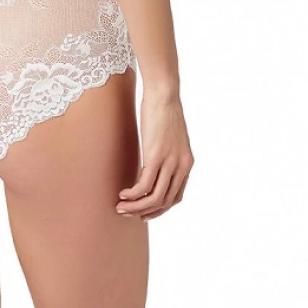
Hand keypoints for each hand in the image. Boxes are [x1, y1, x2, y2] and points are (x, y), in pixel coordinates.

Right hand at [116, 88, 193, 220]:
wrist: (164, 94)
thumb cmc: (164, 110)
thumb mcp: (169, 137)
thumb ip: (166, 152)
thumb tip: (153, 160)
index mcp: (187, 163)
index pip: (176, 196)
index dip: (160, 208)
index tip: (144, 211)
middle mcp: (182, 166)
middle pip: (166, 202)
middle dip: (146, 211)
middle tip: (128, 213)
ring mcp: (170, 162)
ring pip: (155, 198)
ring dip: (136, 207)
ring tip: (121, 208)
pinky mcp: (156, 156)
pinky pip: (145, 185)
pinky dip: (133, 194)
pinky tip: (123, 193)